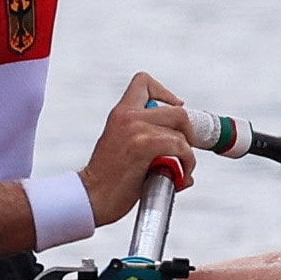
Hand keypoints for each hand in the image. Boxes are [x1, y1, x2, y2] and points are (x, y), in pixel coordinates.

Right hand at [78, 71, 199, 225]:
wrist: (92, 197)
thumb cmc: (107, 179)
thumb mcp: (120, 144)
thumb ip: (144, 136)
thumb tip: (178, 147)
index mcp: (120, 113)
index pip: (143, 82)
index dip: (165, 93)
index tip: (174, 109)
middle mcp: (128, 116)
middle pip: (176, 110)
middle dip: (188, 131)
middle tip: (185, 149)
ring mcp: (136, 129)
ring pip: (181, 131)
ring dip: (188, 154)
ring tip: (181, 170)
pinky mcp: (144, 145)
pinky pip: (180, 147)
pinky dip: (187, 162)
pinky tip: (180, 177)